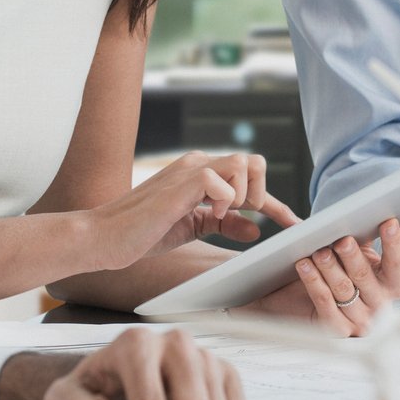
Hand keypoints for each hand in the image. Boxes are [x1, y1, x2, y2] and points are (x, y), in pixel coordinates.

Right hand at [85, 151, 300, 269]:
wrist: (106, 238)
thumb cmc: (144, 232)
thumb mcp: (193, 228)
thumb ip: (223, 222)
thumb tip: (255, 229)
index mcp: (202, 174)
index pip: (250, 179)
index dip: (276, 204)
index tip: (293, 224)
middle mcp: (198, 165)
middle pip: (255, 161)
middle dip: (261, 194)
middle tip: (245, 216)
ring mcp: (189, 170)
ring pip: (243, 164)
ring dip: (244, 195)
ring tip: (222, 214)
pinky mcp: (181, 182)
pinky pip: (221, 180)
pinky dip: (224, 200)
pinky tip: (209, 213)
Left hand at [240, 218, 399, 334]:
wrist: (305, 302)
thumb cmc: (338, 271)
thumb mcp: (354, 254)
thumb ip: (359, 237)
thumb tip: (360, 213)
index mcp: (392, 284)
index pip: (397, 264)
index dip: (394, 243)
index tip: (388, 222)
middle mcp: (380, 305)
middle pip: (365, 276)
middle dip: (353, 256)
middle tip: (342, 240)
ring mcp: (360, 320)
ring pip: (344, 289)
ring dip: (330, 267)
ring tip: (318, 251)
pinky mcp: (337, 329)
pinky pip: (325, 303)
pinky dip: (314, 282)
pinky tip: (304, 265)